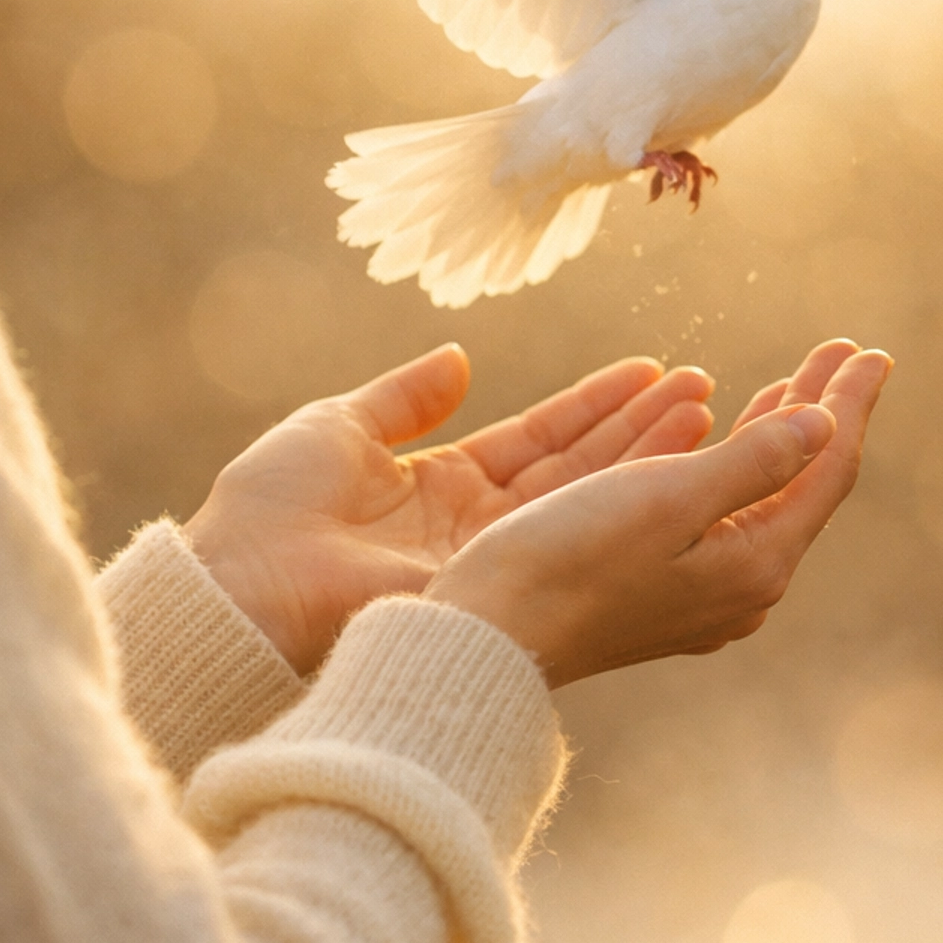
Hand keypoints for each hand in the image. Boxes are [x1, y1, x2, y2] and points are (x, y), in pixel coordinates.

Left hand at [184, 346, 714, 673]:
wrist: (240, 584)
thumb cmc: (269, 508)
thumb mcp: (339, 427)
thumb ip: (405, 397)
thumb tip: (457, 358)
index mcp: (439, 489)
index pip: (535, 441)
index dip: (591, 408)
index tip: (649, 373)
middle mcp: (476, 529)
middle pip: (574, 469)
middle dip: (638, 427)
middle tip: (701, 384)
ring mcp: (491, 559)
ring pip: (583, 497)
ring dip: (645, 451)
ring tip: (702, 404)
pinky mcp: (496, 582)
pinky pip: (568, 527)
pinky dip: (619, 488)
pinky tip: (669, 450)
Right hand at [423, 340, 891, 685]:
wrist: (490, 638)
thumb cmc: (571, 560)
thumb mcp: (670, 498)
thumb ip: (755, 460)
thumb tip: (826, 423)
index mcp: (755, 562)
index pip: (826, 468)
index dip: (849, 403)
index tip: (869, 350)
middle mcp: (741, 588)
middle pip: (799, 483)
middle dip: (820, 412)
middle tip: (841, 353)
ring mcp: (702, 595)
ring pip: (758, 500)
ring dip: (776, 435)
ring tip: (792, 386)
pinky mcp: (660, 593)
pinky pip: (719, 516)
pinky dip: (730, 465)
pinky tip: (717, 442)